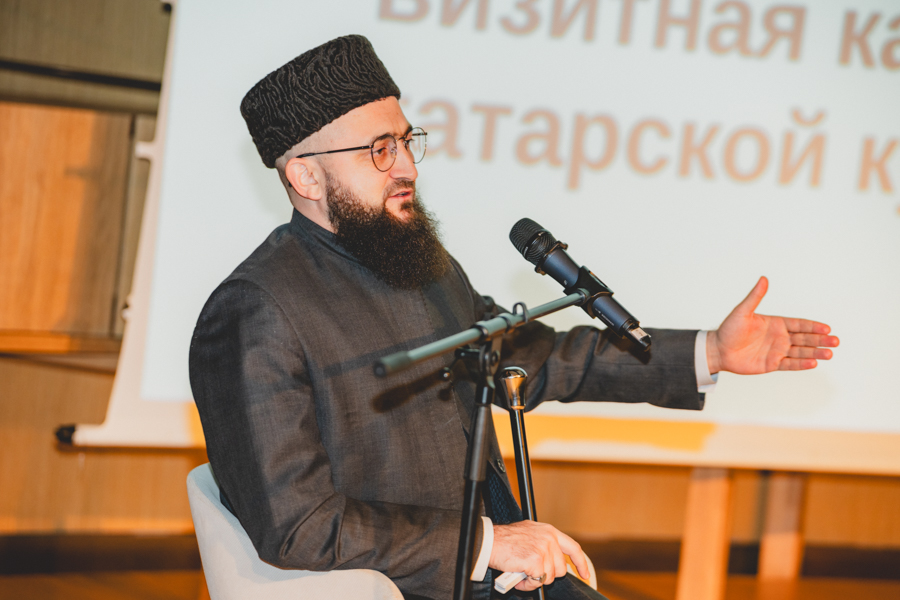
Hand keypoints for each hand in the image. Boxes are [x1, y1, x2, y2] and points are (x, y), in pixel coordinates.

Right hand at [489, 520, 589, 591]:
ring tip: (521, 572)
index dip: (580, 563)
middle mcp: (549, 539)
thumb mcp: (530, 534)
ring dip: (534, 580)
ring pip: (549, 577)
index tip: (585, 574)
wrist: (489, 541)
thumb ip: (543, 543)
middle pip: (561, 569)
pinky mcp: (536, 561)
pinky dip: (527, 584)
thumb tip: (551, 561)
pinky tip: (518, 576)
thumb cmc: (505, 540)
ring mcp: (543, 549)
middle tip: (531, 572)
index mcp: (549, 531)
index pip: (573, 548)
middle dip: (547, 575)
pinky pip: (537, 582)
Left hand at [707, 276, 838, 373]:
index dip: (813, 326)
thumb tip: (763, 279)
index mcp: (775, 323)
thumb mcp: (743, 311)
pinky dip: (801, 364)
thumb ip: (755, 297)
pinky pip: (789, 364)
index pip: (799, 324)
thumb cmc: (729, 329)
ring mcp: (776, 351)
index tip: (827, 328)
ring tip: (830, 354)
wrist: (718, 350)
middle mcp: (779, 337)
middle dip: (820, 340)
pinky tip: (813, 363)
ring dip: (815, 352)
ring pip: (801, 352)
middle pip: (804, 338)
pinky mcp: (771, 364)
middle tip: (836, 341)